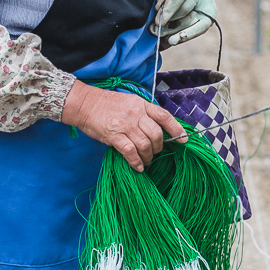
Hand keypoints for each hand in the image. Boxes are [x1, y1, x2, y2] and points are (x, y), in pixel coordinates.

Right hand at [61, 79, 186, 172]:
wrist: (84, 104)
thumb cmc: (106, 105)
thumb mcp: (128, 102)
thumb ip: (142, 114)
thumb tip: (154, 131)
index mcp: (141, 104)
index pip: (164, 116)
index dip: (176, 129)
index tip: (184, 140)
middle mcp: (135, 114)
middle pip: (156, 134)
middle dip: (159, 147)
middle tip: (155, 153)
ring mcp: (125, 124)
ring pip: (145, 145)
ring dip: (148, 157)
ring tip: (146, 162)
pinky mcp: (114, 135)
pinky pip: (130, 152)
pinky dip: (136, 161)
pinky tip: (138, 166)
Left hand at [153, 0, 216, 46]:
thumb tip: (161, 7)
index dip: (169, 8)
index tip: (158, 21)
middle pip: (184, 10)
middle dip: (168, 23)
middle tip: (155, 30)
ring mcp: (207, 3)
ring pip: (190, 21)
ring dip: (174, 31)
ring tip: (160, 36)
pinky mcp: (210, 16)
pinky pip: (200, 29)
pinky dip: (186, 36)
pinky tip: (174, 41)